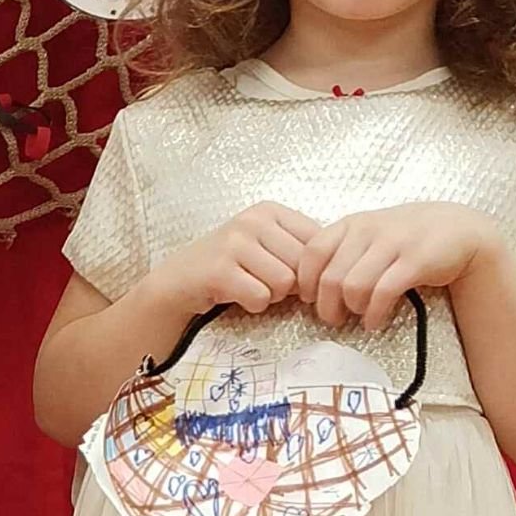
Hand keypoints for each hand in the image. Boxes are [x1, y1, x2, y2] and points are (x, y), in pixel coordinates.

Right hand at [149, 202, 317, 326]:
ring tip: (250, 287)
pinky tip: (237, 295)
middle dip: (291, 284)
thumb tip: (337, 268)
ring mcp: (235, 243)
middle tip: (267, 284)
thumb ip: (299, 249)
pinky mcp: (221, 269)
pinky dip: (252, 305)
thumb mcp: (266, 246)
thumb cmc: (230, 266)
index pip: (318, 242)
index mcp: (270, 211)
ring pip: (284, 283)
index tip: (292, 275)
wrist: (178, 282)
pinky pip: (260, 297)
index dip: (311, 268)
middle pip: (303, 265)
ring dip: (271, 295)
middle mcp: (253, 220)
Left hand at [295, 200, 495, 328]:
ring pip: (353, 286)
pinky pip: (383, 293)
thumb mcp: (369, 234)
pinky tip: (374, 321)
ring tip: (359, 315)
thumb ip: (340, 251)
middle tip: (333, 318)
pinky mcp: (415, 261)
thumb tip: (306, 284)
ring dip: (352, 309)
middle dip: (327, 306)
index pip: (312, 252)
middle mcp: (369, 230)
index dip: (306, 281)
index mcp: (351, 223)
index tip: (310, 298)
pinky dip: (373, 314)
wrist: (460, 230)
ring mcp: (393, 244)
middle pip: (330, 277)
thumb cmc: (407, 238)